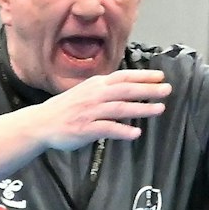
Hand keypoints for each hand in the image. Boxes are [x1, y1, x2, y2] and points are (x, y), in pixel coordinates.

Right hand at [34, 69, 169, 150]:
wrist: (41, 123)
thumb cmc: (66, 109)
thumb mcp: (85, 92)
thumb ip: (105, 90)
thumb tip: (127, 89)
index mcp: (96, 85)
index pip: (123, 77)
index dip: (142, 76)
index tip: (160, 76)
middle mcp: (94, 95)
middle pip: (126, 90)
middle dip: (148, 89)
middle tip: (167, 90)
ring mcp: (90, 112)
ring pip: (120, 108)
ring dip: (141, 108)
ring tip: (159, 109)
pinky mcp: (85, 129)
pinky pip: (107, 129)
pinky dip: (123, 131)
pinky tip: (136, 133)